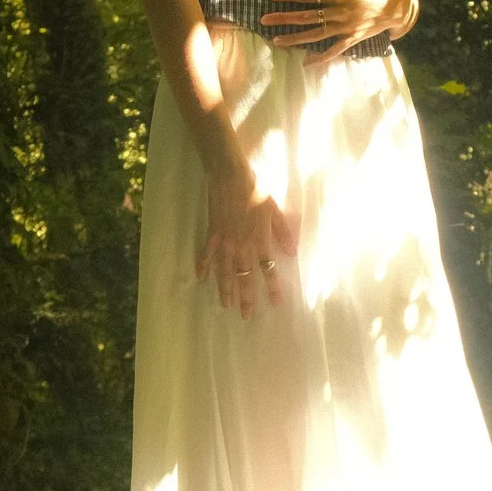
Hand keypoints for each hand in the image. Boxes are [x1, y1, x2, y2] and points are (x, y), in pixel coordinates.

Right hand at [198, 163, 295, 318]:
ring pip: (225, 271)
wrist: (230, 175)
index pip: (268, 269)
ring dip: (225, 289)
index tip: (276, 303)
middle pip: (244, 277)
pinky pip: (207, 253)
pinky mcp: (212, 232)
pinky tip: (199, 278)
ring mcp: (225, 241)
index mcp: (259, 240)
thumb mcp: (275, 209)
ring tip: (226, 305)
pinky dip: (203, 265)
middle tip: (246, 316)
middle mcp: (242, 245)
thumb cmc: (256, 188)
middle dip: (246, 297)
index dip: (272, 287)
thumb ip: (282, 232)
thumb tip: (292, 253)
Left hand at [261, 0, 414, 65]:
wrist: (397, 6)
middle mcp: (341, 13)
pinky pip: (334, 51)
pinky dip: (320, 57)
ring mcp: (346, 28)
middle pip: (307, 16)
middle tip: (264, 19)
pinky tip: (306, 62)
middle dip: (284, 18)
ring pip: (316, 35)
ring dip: (295, 38)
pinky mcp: (352, 39)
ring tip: (276, 40)